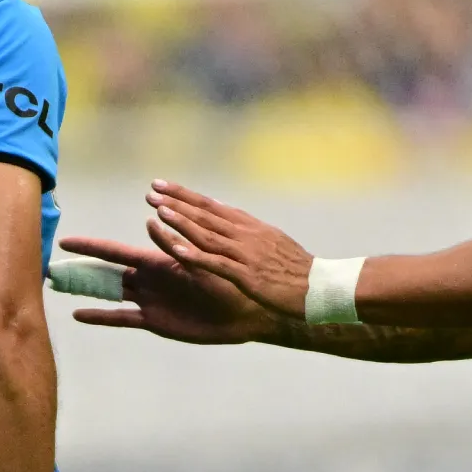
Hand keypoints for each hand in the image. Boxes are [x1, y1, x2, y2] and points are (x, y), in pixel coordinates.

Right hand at [60, 236, 279, 344]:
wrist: (245, 312)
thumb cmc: (229, 282)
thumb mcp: (200, 261)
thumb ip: (174, 245)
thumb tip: (150, 222)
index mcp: (159, 260)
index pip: (117, 251)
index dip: (92, 246)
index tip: (67, 241)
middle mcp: (149, 278)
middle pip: (106, 270)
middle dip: (81, 265)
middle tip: (51, 264)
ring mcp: (149, 300)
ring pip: (110, 293)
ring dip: (86, 290)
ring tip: (58, 287)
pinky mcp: (154, 321)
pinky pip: (122, 318)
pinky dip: (101, 316)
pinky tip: (79, 315)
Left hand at [144, 180, 314, 319]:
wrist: (320, 287)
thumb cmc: (297, 268)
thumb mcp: (271, 240)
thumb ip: (246, 228)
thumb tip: (225, 212)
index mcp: (250, 226)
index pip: (211, 205)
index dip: (185, 194)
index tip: (162, 184)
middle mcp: (246, 235)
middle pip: (205, 215)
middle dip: (176, 203)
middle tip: (151, 191)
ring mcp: (246, 255)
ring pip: (208, 235)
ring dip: (182, 222)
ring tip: (158, 211)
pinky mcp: (248, 276)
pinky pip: (216, 264)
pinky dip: (194, 255)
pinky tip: (175, 249)